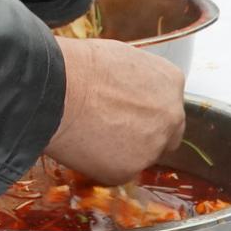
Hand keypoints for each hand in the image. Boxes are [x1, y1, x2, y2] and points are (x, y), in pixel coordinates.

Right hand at [48, 36, 185, 182]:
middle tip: (113, 128)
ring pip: (141, 156)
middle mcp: (171, 117)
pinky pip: (117, 171)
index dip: (145, 109)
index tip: (127, 110)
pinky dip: (102, 165)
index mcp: (171, 82)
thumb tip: (130, 93)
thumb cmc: (81, 66)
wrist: (59, 88)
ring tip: (91, 133)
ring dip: (122, 151)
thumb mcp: (122, 58)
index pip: (168, 104)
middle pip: (165, 134)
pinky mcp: (128, 170)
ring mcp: (152, 146)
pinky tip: (84, 146)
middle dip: (144, 134)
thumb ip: (139, 81)